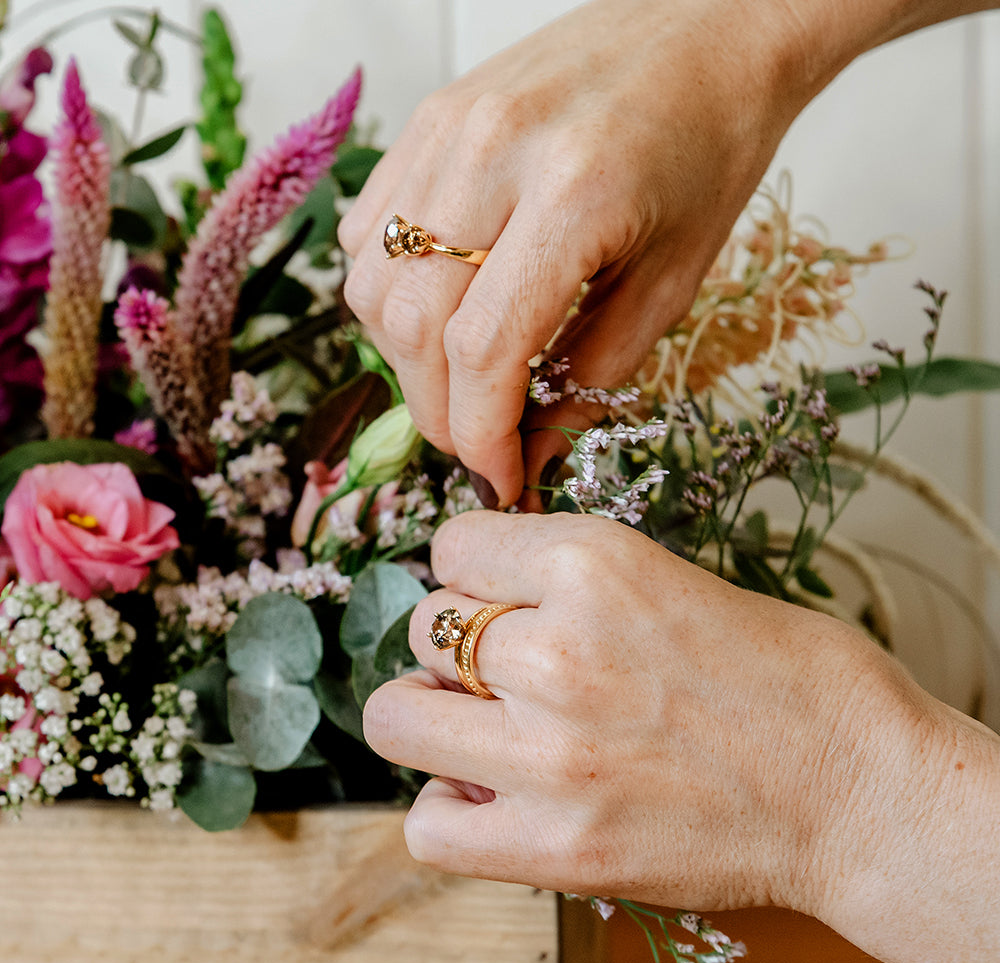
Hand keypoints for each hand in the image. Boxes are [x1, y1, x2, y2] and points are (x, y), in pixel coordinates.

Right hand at [338, 0, 816, 506]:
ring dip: (406, 362)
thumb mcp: (673, 282)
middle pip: (413, 327)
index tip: (500, 475)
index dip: (480, 435)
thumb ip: (594, 377)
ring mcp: (446, 130)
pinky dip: (389, 298)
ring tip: (461, 382)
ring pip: (373, 287)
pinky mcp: (426, 121)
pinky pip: (367, 236)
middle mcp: (491, 153)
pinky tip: (439, 312)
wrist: (704, 31)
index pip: (482, 350)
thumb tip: (535, 453)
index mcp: (573, 194)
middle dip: (440, 414)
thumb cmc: (707, 152)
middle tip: (479, 442)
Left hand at [363, 510, 999, 962]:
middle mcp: (558, 651)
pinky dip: (448, 811)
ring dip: (430, 719)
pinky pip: (427, 828)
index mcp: (593, 563)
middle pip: (421, 628)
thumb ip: (569, 583)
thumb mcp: (673, 577)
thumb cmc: (786, 675)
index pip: (453, 545)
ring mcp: (551, 756)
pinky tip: (493, 798)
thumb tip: (481, 593)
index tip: (495, 597)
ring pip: (395, 718)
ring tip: (482, 731)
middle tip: (502, 672)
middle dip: (455, 647)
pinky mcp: (559, 848)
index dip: (472, 571)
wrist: (860, 787)